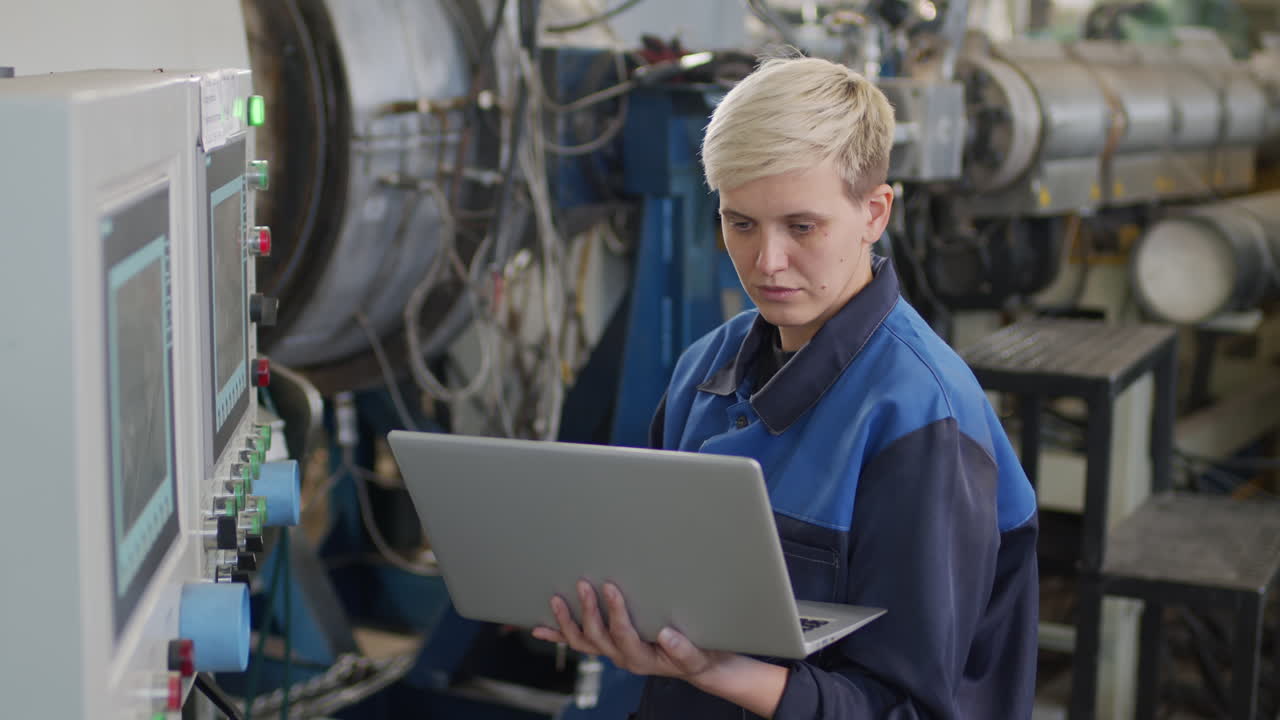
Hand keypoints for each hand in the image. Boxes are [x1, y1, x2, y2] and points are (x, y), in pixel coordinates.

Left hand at [532, 580, 734, 683]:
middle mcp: (622, 657)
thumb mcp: (696, 655)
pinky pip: (579, 643)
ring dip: (566, 622)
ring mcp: (613, 652)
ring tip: (556, 600)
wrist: (697, 665)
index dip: (615, 611)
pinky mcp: (609, 645)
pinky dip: (558, 635)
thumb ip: (683, 649)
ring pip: (582, 642)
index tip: (611, 587)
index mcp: (641, 658)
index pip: (623, 634)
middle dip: (588, 610)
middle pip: (597, 637)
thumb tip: (666, 635)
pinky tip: (540, 628)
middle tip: (583, 584)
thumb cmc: (697, 655)